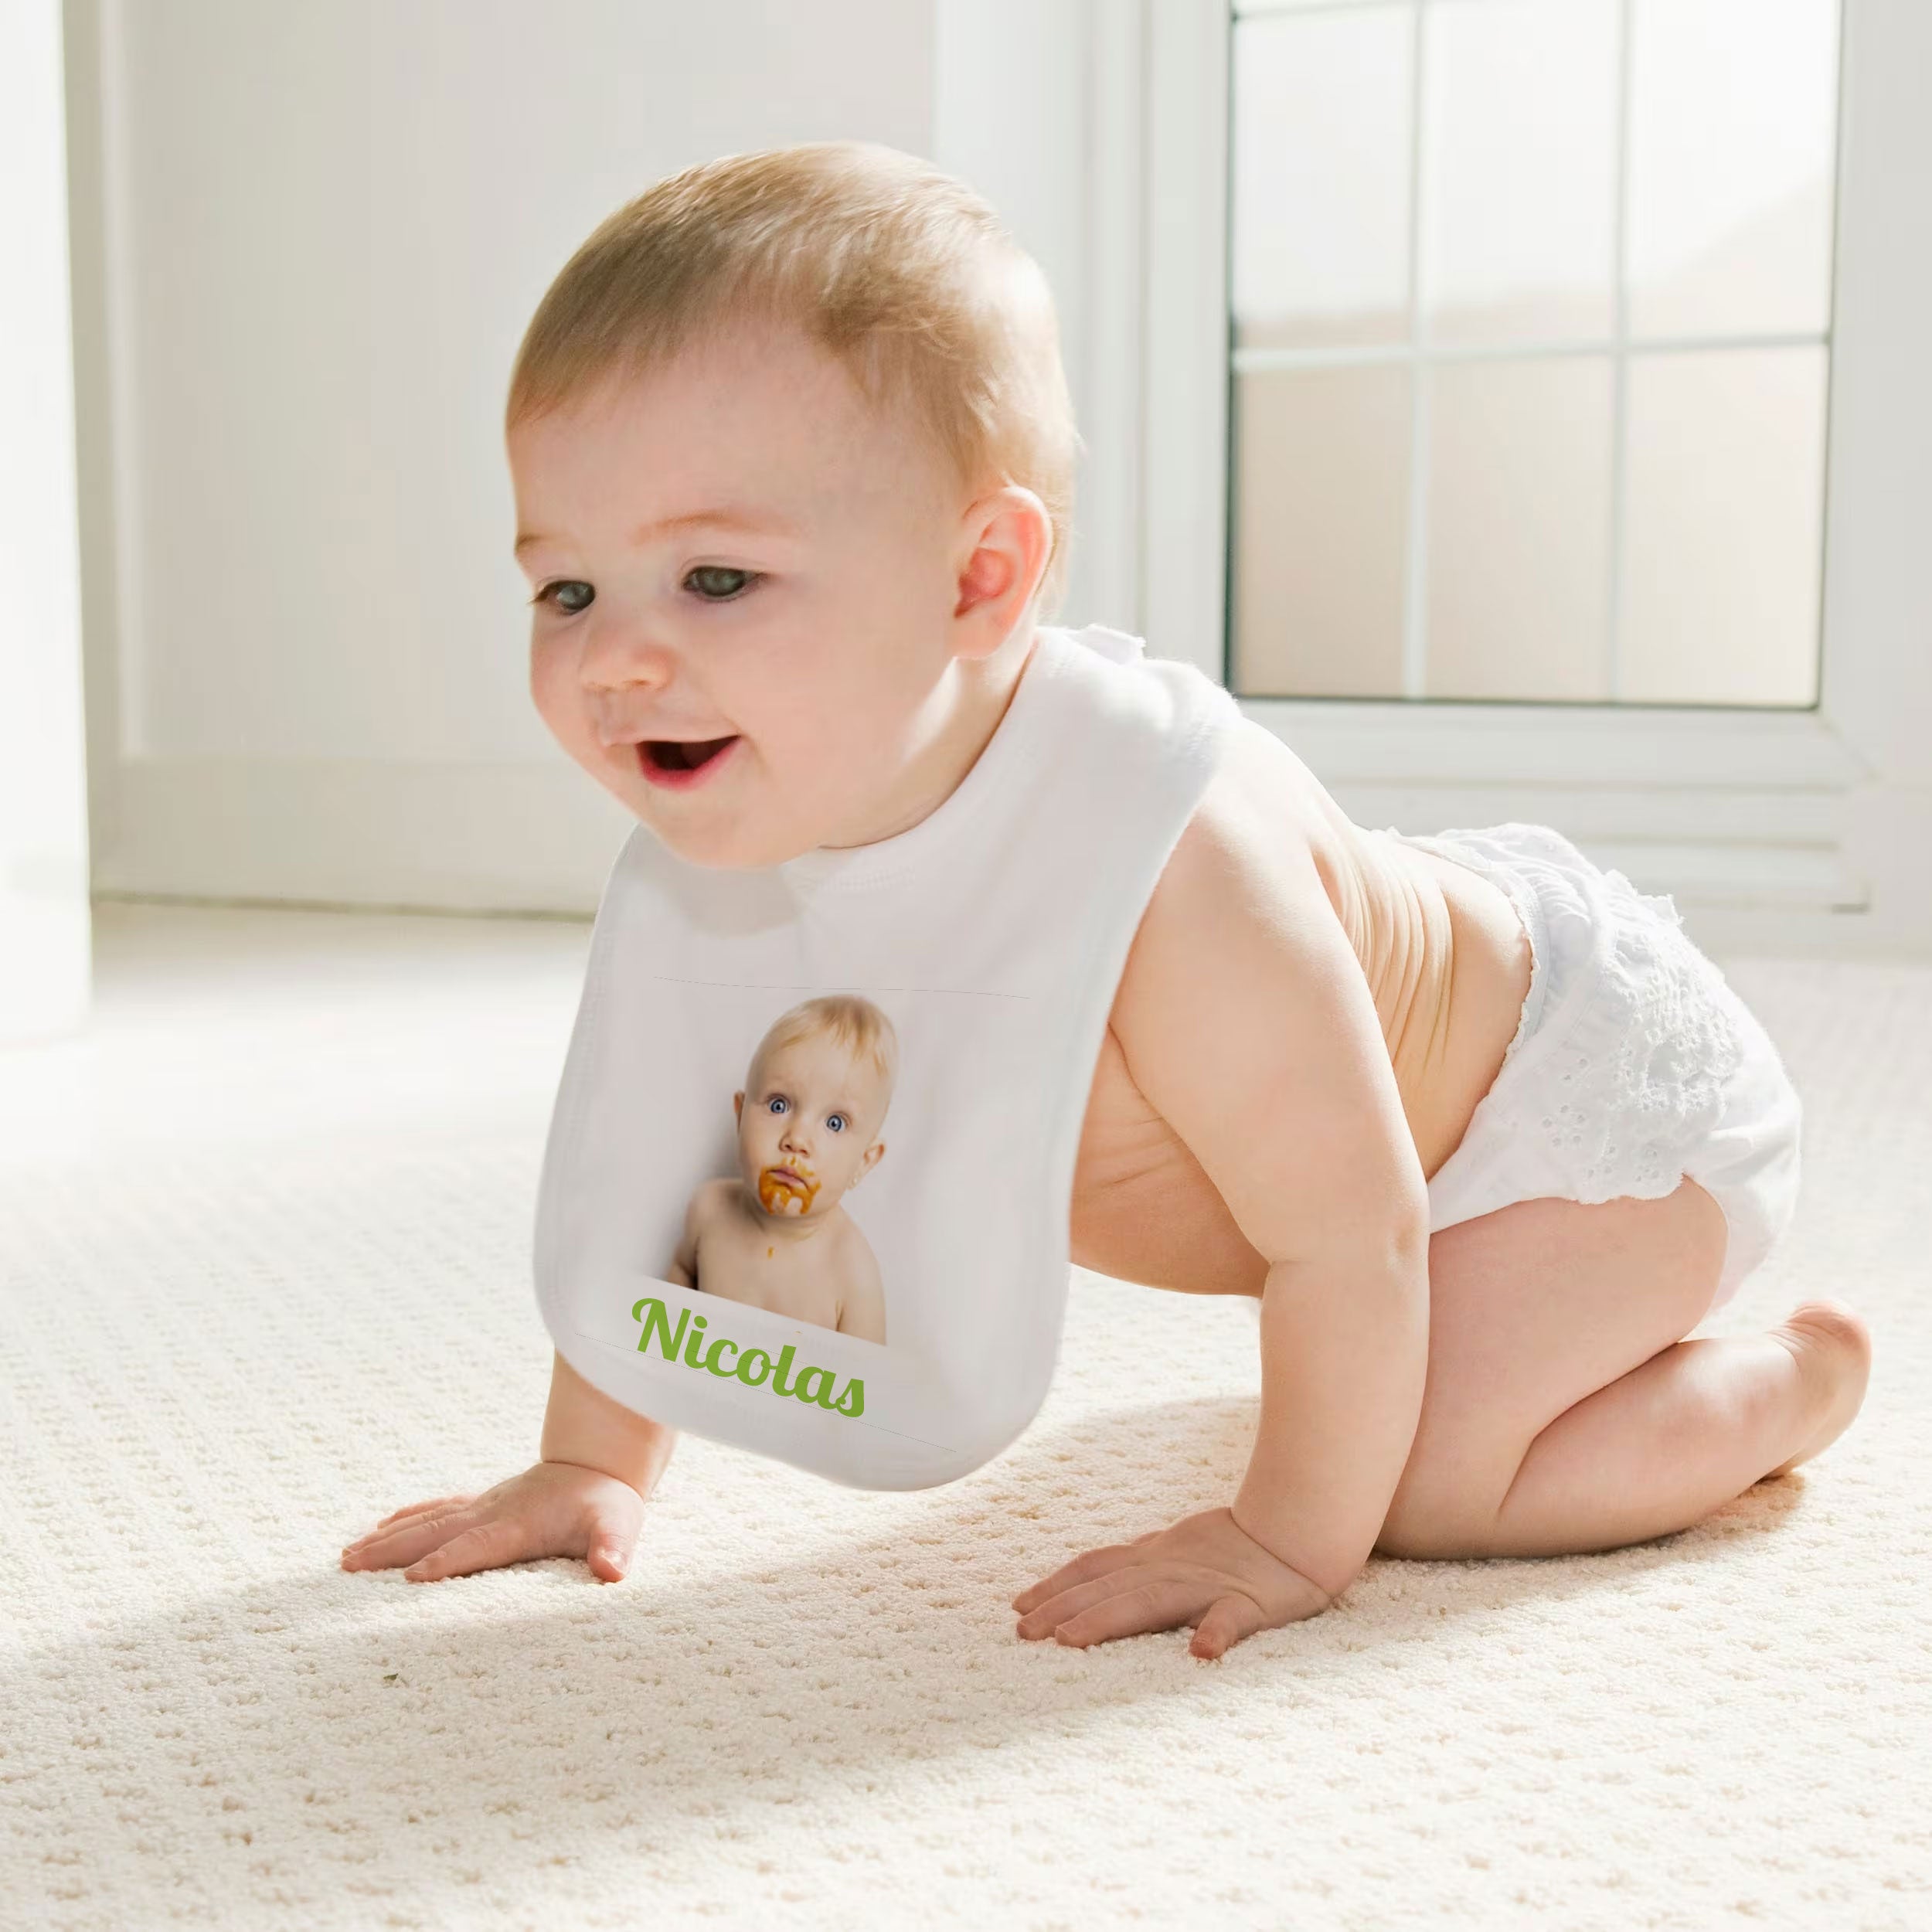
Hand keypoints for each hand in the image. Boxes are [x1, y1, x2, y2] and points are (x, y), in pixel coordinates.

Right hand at [339, 1459, 645, 1583]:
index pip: (478, 1545)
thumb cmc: (609, 1503)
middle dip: (393, 1550)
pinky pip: (437, 1508)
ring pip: (428, 1519)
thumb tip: (613, 1571)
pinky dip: (408, 1517)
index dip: (447, 1562)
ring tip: (348, 1555)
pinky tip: (381, 1527)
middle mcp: (493, 1511)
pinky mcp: (483, 1502)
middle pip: (436, 1531)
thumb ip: (614, 1548)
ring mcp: (484, 1504)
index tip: (410, 1579)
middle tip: (349, 1566)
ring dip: (389, 1537)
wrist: (599, 1462)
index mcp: (521, 1524)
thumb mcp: (619, 1526)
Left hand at [1011, 1505, 1333, 1658]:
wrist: (1296, 1534)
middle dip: (1062, 1608)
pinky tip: (1201, 1655)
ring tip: (1070, 1639)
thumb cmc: (1228, 1550)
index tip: (1018, 1605)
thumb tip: (1082, 1578)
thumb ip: (1132, 1565)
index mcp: (1153, 1560)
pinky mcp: (1248, 1604)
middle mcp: (1170, 1570)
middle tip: (1022, 1631)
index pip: (1095, 1568)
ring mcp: (1206, 1586)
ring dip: (1108, 1618)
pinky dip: (1215, 1634)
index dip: (1056, 1585)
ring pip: (1150, 1602)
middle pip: (1108, 1587)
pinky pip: (1230, 1621)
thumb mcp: (1171, 1552)